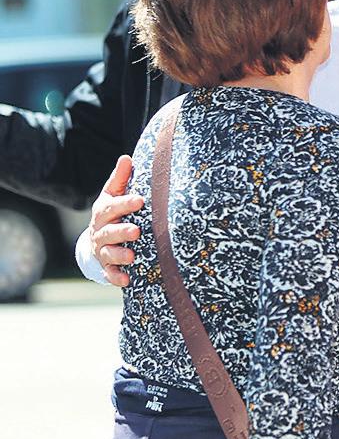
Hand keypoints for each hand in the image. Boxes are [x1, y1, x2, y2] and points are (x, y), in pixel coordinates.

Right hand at [88, 155, 142, 286]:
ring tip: (132, 256)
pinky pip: (109, 273)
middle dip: (122, 232)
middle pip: (109, 232)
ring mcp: (102, 249)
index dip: (125, 203)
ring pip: (108, 253)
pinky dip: (116, 277)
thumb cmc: (113, 211)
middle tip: (137, 231)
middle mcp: (100, 231)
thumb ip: (120, 178)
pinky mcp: (106, 265)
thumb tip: (127, 157)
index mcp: (104, 211)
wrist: (98, 237)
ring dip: (119, 255)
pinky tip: (127, 280)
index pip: (112, 206)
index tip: (141, 200)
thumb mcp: (114, 193)